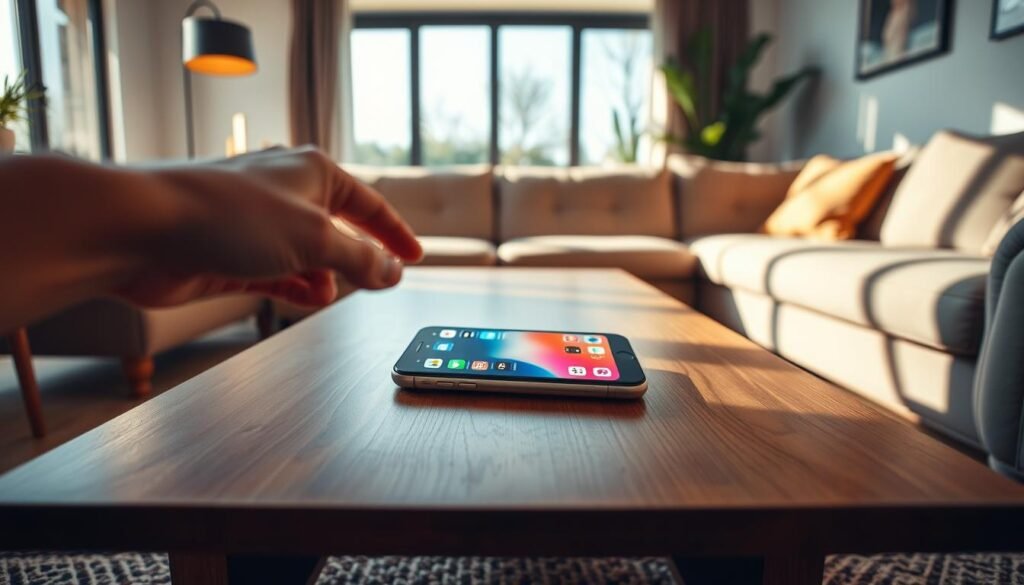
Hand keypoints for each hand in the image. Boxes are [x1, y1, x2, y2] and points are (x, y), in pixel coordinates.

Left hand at [117, 147, 422, 306]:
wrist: (144, 231)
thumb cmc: (225, 215)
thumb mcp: (314, 238)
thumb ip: (360, 258)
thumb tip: (393, 271)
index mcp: (313, 173)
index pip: (369, 204)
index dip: (395, 232)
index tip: (414, 256)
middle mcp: (286, 195)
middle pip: (339, 231)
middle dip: (356, 260)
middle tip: (374, 283)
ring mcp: (258, 228)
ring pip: (309, 258)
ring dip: (323, 278)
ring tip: (325, 292)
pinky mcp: (234, 258)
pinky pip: (281, 276)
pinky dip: (297, 289)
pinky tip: (307, 298)